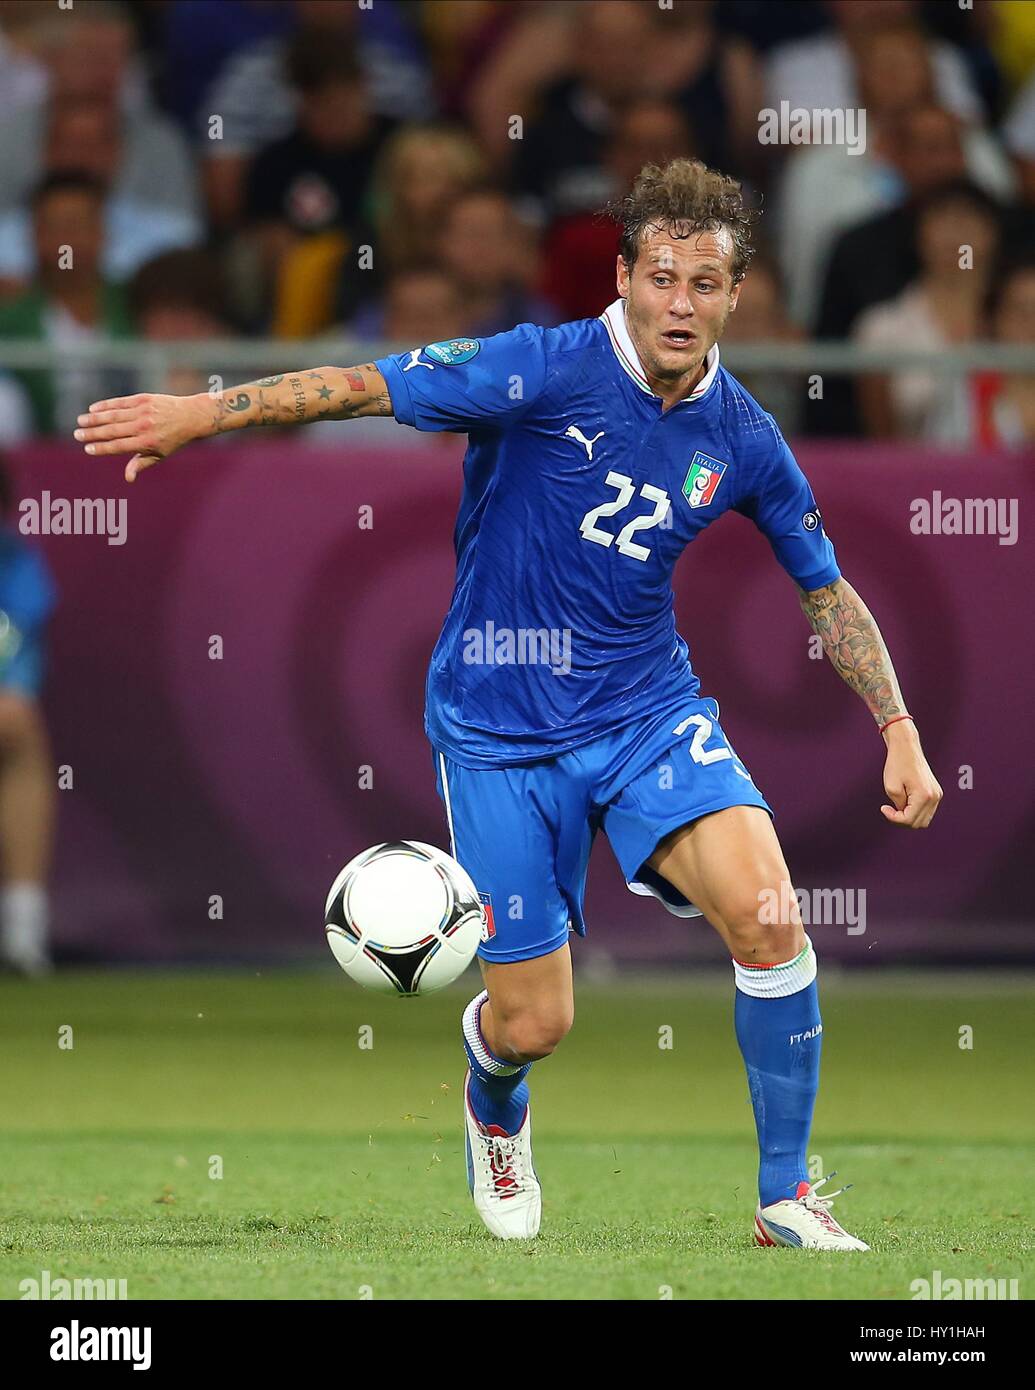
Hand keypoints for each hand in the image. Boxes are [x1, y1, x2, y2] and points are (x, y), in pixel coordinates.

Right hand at [75, 392, 211, 482]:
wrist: (191, 416)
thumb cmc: (173, 439)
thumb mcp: (160, 455)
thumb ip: (141, 464)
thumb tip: (128, 478)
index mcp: (146, 443)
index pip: (118, 446)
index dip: (101, 448)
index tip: (87, 449)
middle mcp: (143, 427)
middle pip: (112, 431)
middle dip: (92, 433)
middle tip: (77, 435)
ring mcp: (143, 412)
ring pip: (113, 415)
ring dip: (94, 418)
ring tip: (80, 421)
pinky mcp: (143, 399)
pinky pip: (120, 402)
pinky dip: (105, 405)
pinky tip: (93, 409)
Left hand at [880, 721, 941, 827]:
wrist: (906, 748)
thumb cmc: (897, 764)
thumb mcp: (891, 788)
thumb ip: (898, 806)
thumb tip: (905, 816)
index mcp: (924, 795)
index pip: (909, 820)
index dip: (893, 818)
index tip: (883, 807)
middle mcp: (934, 797)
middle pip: (918, 824)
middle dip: (902, 819)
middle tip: (890, 808)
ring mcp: (937, 795)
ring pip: (924, 820)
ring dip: (910, 816)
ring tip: (898, 804)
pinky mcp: (936, 792)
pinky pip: (926, 811)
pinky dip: (915, 811)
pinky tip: (905, 801)